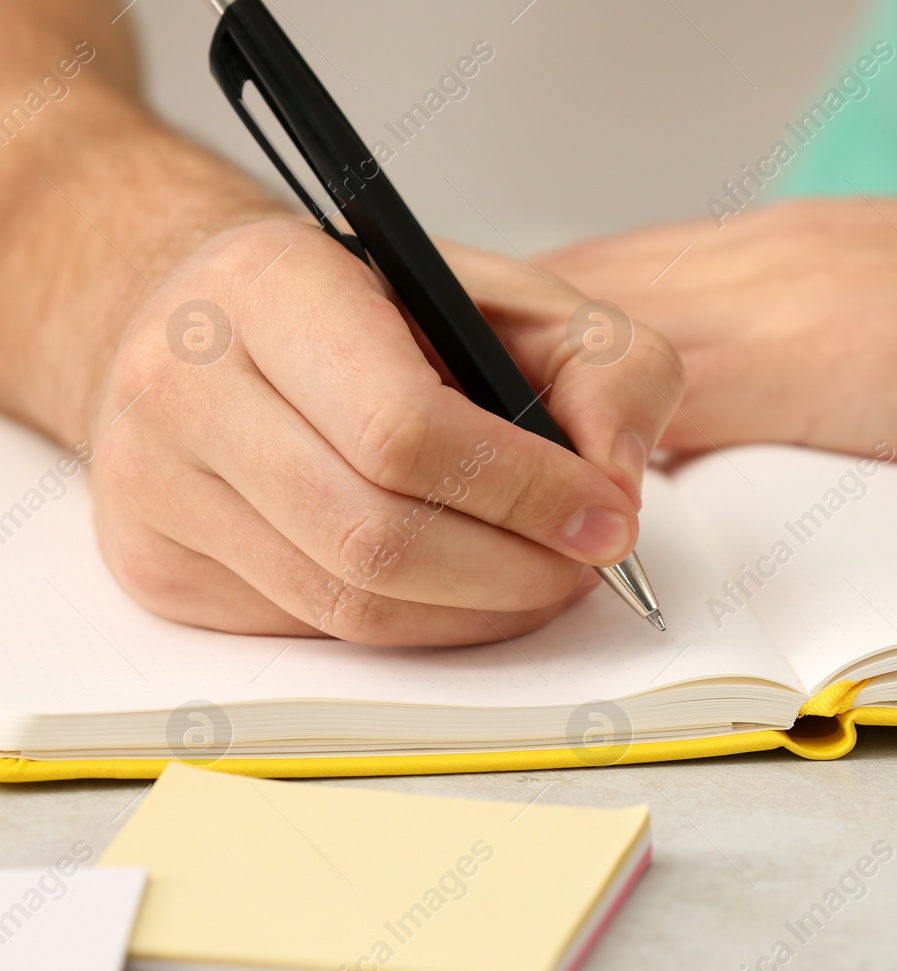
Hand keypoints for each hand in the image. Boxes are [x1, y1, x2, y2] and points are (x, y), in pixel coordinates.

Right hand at [85, 219, 683, 644]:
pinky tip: (461, 588)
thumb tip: (615, 482)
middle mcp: (183, 382)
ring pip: (348, 604)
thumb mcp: (513, 296)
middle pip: (376, 538)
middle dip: (513, 572)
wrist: (216, 324)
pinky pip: (315, 629)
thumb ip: (603, 364)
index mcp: (272, 287)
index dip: (524, 493)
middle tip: (585, 567)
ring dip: (477, 613)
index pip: (404, 429)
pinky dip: (417, 625)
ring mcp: (154, 483)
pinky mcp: (158, 563)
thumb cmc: (376, 310)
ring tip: (542, 579)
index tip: (605, 519)